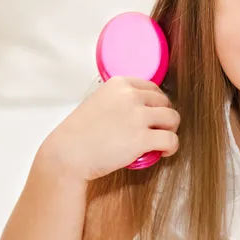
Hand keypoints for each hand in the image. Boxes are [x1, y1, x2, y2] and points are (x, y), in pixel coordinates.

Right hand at [38, 76, 179, 181]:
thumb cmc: (78, 133)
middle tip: (158, 129)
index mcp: (119, 84)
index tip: (154, 114)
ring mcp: (137, 116)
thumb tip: (142, 105)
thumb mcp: (98, 101)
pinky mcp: (142, 138)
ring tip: (162, 140)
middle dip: (165, 116)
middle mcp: (131, 96)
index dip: (157, 103)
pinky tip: (164, 151)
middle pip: (165, 102)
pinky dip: (172, 147)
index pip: (153, 88)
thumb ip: (119, 99)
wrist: (66, 155)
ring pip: (173, 118)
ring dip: (170, 130)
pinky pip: (171, 140)